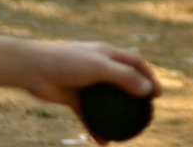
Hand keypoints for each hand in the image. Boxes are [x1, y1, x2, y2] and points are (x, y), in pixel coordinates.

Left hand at [20, 40, 159, 141]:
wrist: (34, 70)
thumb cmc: (68, 62)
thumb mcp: (99, 67)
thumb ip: (124, 77)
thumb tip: (148, 90)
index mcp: (109, 54)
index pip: (136, 64)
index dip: (149, 77)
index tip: (157, 96)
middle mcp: (100, 68)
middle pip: (124, 82)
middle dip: (136, 97)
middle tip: (145, 115)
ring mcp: (87, 84)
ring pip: (107, 102)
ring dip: (117, 116)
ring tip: (127, 131)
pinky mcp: (74, 99)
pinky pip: (89, 116)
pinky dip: (97, 128)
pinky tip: (103, 142)